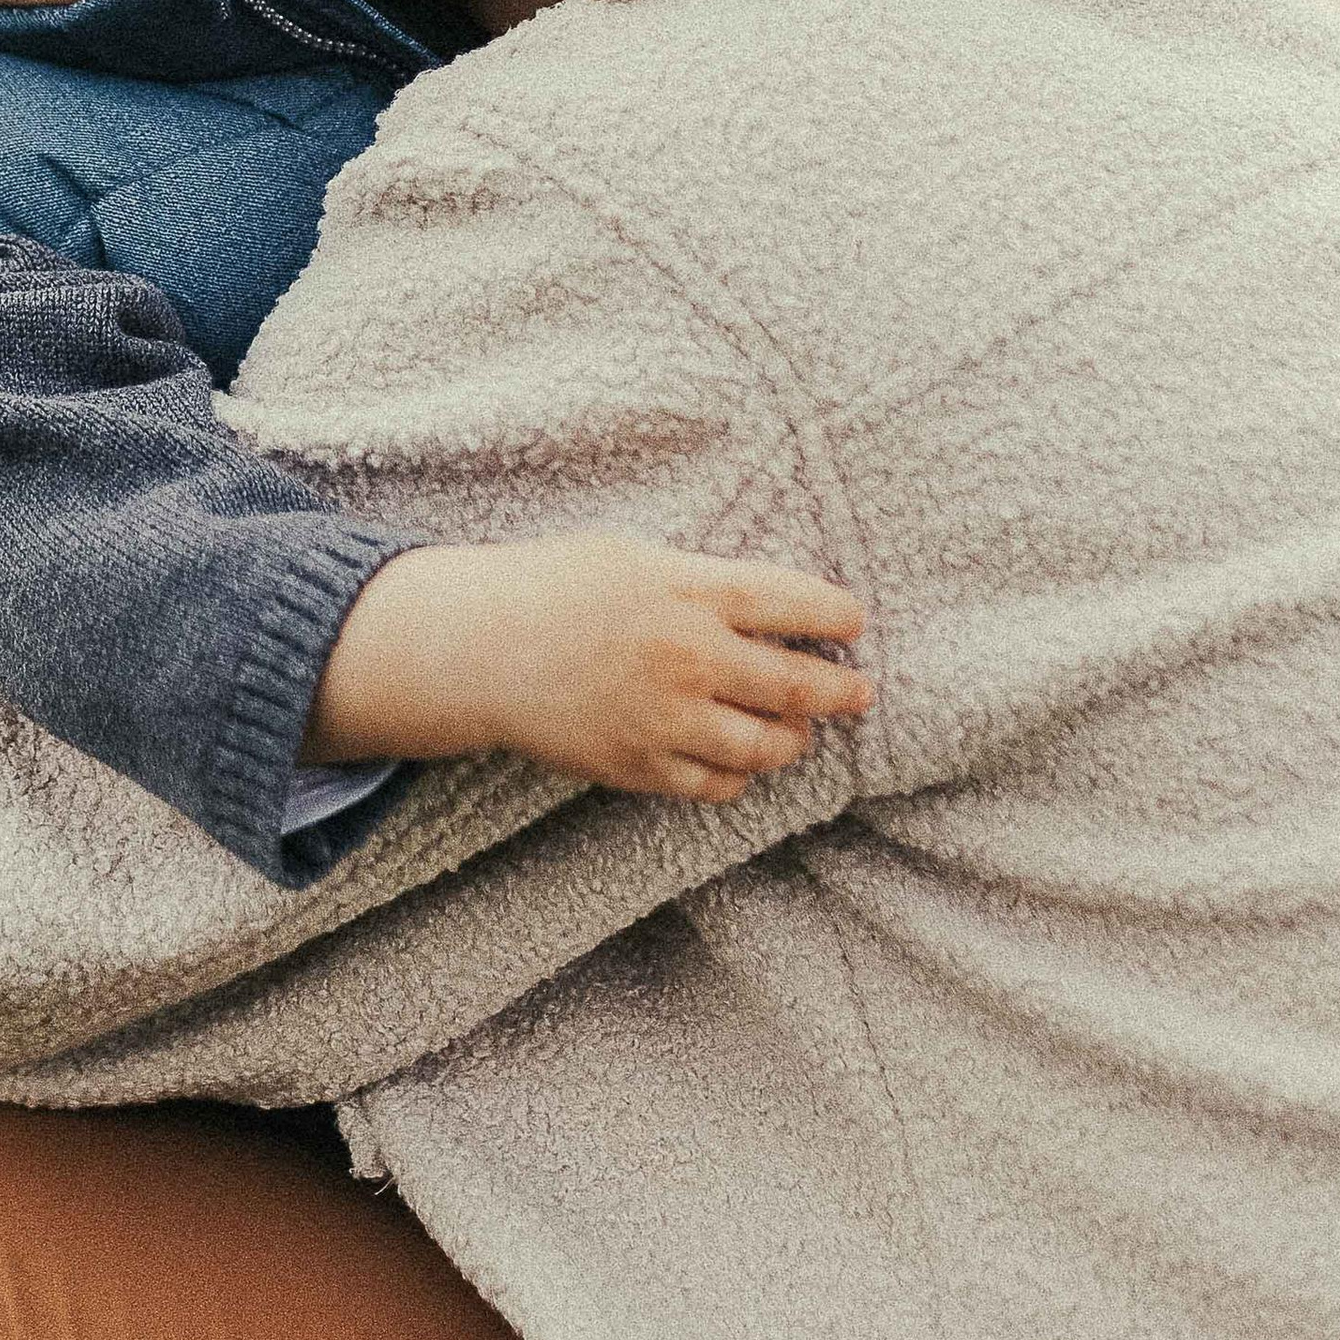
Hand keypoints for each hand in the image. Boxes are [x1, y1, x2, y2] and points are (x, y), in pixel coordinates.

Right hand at [305, 534, 874, 799]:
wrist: (479, 648)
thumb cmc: (555, 586)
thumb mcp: (636, 556)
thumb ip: (705, 581)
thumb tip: (774, 607)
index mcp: (690, 591)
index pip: (796, 603)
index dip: (838, 616)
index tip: (855, 623)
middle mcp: (689, 657)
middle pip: (797, 684)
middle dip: (841, 691)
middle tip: (859, 692)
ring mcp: (666, 719)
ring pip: (767, 746)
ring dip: (795, 740)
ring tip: (802, 732)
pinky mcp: (641, 767)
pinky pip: (717, 784)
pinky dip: (740, 775)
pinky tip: (741, 759)